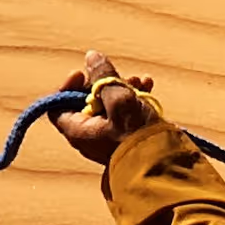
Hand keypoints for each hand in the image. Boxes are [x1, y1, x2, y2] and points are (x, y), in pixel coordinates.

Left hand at [50, 49, 161, 163]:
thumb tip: (91, 57)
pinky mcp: (127, 137)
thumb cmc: (137, 136)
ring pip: (109, 104)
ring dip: (123, 88)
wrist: (165, 167)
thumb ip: (103, 77)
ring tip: (140, 80)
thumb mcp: (120, 100)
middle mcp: (90, 136)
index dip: (68, 86)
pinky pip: (124, 113)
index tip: (83, 73)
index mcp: (78, 131)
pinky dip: (133, 98)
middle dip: (104, 83)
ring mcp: (109, 137)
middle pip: (87, 101)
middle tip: (121, 75)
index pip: (58, 105)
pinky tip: (148, 85)